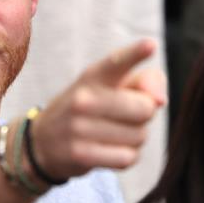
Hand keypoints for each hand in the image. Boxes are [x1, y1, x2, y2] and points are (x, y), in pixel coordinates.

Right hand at [31, 39, 166, 179]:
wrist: (44, 140)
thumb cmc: (90, 108)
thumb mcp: (110, 86)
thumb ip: (143, 82)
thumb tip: (159, 100)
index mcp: (93, 76)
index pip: (116, 62)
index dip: (135, 54)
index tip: (150, 45)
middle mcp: (83, 98)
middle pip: (144, 108)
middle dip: (144, 115)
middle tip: (124, 115)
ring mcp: (79, 127)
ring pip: (139, 136)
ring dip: (135, 138)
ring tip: (113, 133)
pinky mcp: (80, 154)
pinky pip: (127, 158)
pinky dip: (126, 157)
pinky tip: (108, 150)